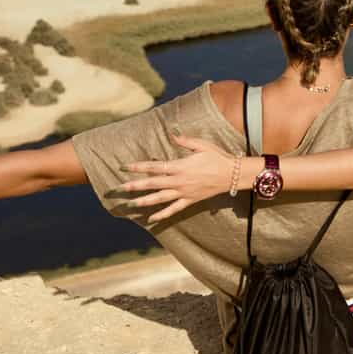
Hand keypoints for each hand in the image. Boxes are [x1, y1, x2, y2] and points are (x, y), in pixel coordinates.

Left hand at [119, 135, 241, 222]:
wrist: (232, 174)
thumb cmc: (217, 157)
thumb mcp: (202, 144)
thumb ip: (185, 141)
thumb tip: (171, 134)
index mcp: (180, 166)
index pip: (154, 167)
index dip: (139, 167)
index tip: (125, 167)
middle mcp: (179, 181)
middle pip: (152, 184)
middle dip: (135, 186)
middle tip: (119, 188)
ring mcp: (184, 192)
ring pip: (160, 199)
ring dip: (144, 201)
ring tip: (130, 204)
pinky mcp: (190, 201)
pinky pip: (173, 209)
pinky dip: (162, 215)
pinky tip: (151, 219)